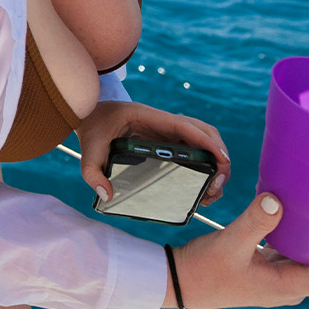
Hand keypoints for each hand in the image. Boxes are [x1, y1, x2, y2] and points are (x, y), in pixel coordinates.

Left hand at [75, 100, 230, 206]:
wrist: (90, 113)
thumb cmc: (92, 126)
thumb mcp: (88, 148)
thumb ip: (92, 171)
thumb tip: (106, 195)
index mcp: (149, 117)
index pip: (186, 126)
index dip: (207, 142)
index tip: (221, 159)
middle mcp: (163, 122)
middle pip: (203, 132)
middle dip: (218, 155)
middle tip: (218, 184)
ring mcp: (167, 130)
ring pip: (202, 140)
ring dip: (215, 160)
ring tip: (213, 190)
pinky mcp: (167, 140)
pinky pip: (194, 148)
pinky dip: (206, 162)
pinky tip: (204, 185)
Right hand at [171, 193, 308, 308]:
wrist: (179, 282)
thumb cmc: (203, 269)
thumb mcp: (229, 243)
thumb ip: (254, 221)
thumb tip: (276, 199)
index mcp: (290, 285)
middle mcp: (291, 286)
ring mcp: (280, 279)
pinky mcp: (268, 270)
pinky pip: (298, 255)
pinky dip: (305, 237)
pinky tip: (298, 216)